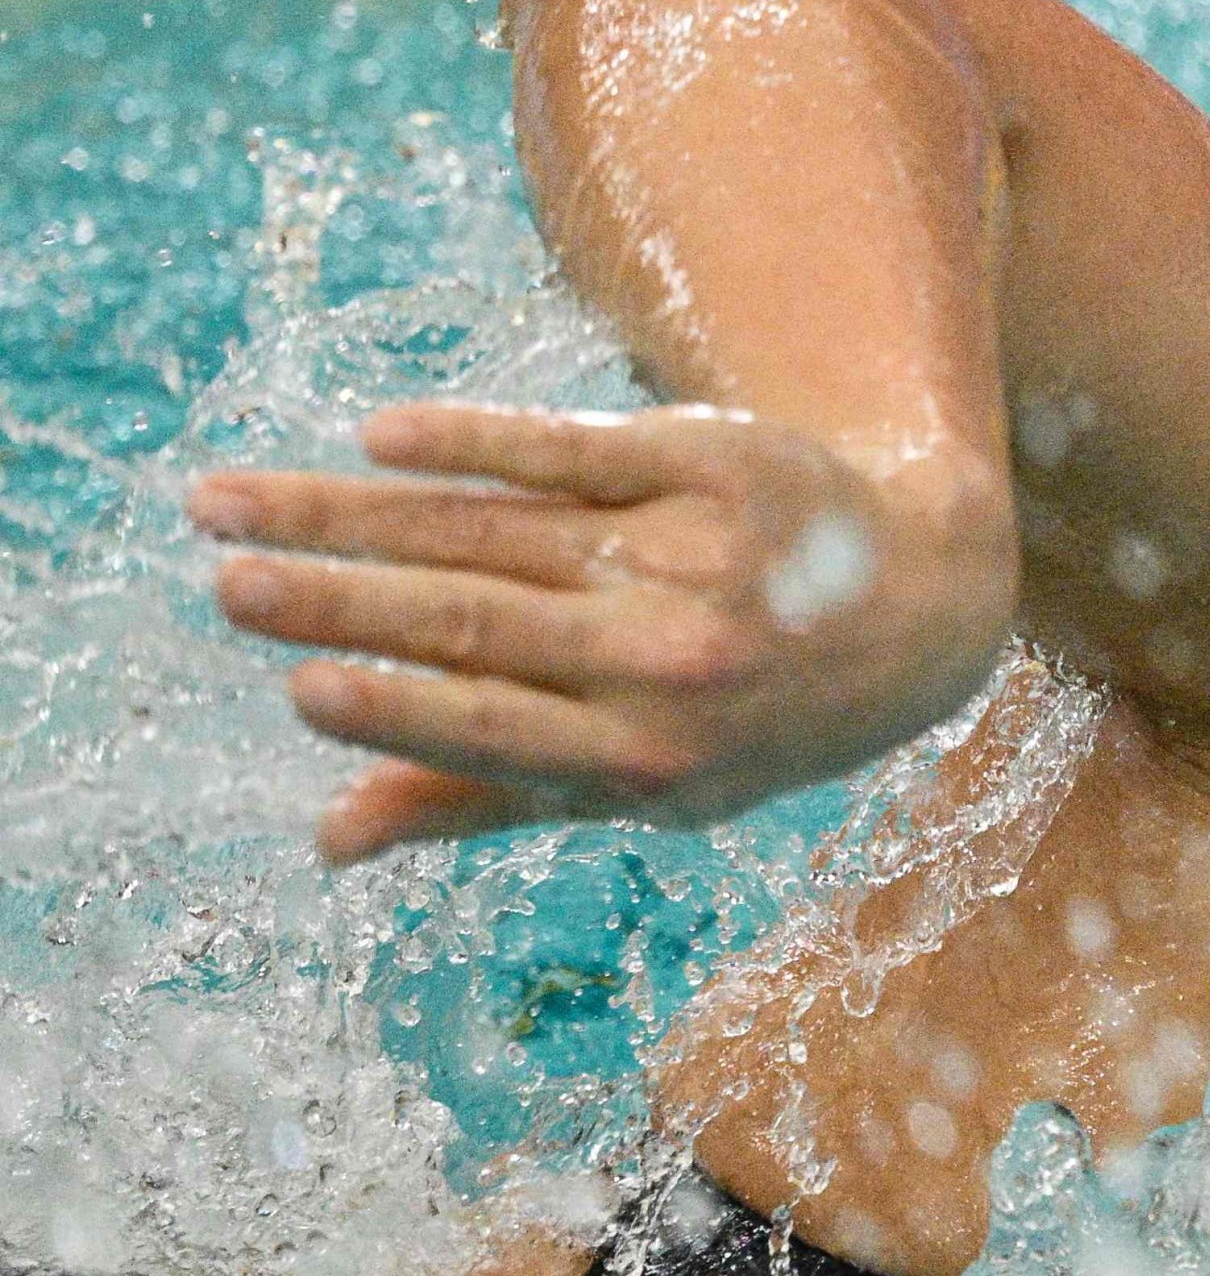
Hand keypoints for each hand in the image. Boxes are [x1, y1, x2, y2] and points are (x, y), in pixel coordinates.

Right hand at [192, 402, 1015, 863]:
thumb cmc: (749, 712)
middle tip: (223, 579)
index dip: (399, 711)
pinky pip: (568, 448)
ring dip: (347, 514)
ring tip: (230, 503)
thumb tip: (328, 839)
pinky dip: (471, 439)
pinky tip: (380, 436)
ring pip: (488, 529)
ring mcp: (692, 557)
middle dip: (336, 599)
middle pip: (472, 619)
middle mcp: (671, 661)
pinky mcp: (709, 463)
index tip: (299, 687)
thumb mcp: (646, 781)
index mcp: (648, 759)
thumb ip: (486, 796)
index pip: (497, 731)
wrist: (921, 603)